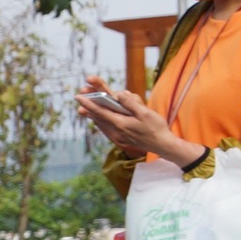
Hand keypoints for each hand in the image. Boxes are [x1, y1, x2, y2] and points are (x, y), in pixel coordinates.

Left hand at [77, 77, 201, 168]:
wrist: (162, 145)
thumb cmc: (156, 128)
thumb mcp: (145, 112)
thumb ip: (130, 103)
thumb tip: (118, 94)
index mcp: (121, 124)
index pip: (101, 112)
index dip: (88, 103)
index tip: (78, 96)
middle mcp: (116, 132)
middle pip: (98, 117)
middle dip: (89, 107)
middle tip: (80, 96)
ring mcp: (118, 138)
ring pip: (101, 124)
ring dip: (94, 114)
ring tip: (85, 107)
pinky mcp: (121, 140)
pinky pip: (107, 129)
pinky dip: (102, 121)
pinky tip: (99, 118)